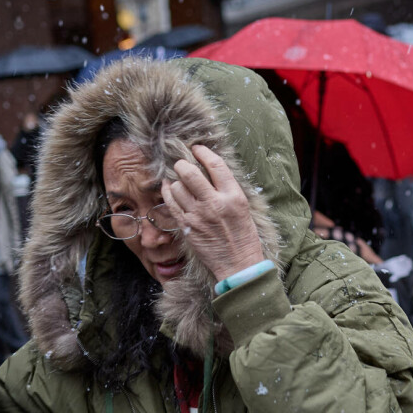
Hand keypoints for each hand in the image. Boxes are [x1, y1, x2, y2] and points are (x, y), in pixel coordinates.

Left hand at [161, 145, 264, 281]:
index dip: (203, 152)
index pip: (215, 165)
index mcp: (233, 196)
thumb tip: (209, 169)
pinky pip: (171, 202)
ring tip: (180, 182)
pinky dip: (168, 192)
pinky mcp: (187, 226)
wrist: (238, 264)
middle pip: (189, 172)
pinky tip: (170, 189)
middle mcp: (214, 203)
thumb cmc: (243, 235)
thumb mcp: (243, 207)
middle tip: (182, 164)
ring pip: (176, 186)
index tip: (197, 148)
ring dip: (176, 181)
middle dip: (182, 164)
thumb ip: (227, 188)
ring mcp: (198, 215)